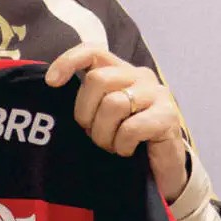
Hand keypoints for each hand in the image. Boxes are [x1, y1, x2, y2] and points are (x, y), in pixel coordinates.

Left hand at [45, 44, 187, 201]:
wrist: (161, 170)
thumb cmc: (124, 139)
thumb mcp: (99, 114)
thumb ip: (86, 97)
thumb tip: (51, 83)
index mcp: (120, 71)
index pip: (92, 51)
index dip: (68, 61)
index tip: (52, 82)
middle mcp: (140, 76)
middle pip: (97, 79)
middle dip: (86, 113)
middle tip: (93, 133)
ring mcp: (157, 94)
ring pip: (113, 104)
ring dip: (104, 134)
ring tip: (112, 145)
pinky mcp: (169, 116)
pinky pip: (131, 128)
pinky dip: (122, 145)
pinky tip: (127, 150)